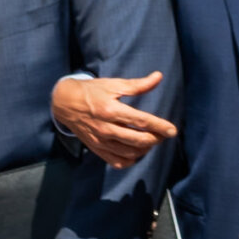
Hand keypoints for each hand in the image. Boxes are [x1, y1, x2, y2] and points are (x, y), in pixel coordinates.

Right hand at [53, 72, 177, 168]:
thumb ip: (138, 84)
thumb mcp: (113, 84)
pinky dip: (131, 160)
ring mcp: (100, 141)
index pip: (141, 121)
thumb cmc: (92, 91)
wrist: (65, 104)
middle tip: (163, 134)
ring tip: (151, 140)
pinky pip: (117, 162)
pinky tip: (136, 151)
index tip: (173, 130)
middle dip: (156, 139)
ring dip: (145, 149)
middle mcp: (106, 128)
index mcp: (111, 110)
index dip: (160, 126)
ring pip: (130, 153)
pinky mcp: (97, 149)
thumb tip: (158, 77)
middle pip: (138, 140)